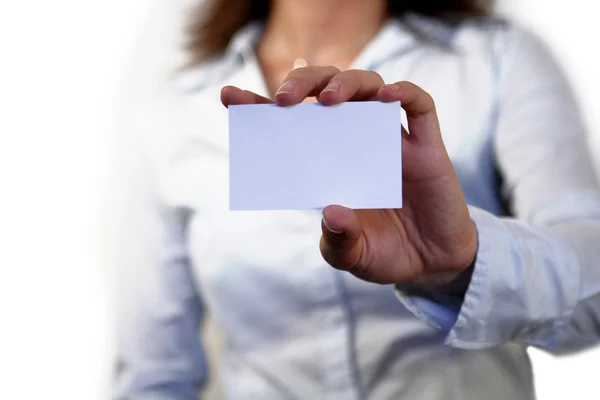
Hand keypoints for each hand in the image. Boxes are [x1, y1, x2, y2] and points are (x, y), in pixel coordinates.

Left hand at [221, 67, 476, 288]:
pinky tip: (388, 97)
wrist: (432, 265)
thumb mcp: (352, 256)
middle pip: (325, 90)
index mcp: (326, 163)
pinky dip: (404, 93)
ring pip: (369, 86)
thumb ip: (338, 239)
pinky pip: (419, 106)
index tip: (229, 97)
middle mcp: (353, 142)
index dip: (260, 106)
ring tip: (329, 100)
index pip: (289, 124)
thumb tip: (333, 211)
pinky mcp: (426, 146)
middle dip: (301, 84)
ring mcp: (390, 140)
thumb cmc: (384, 254)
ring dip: (347, 82)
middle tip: (283, 99)